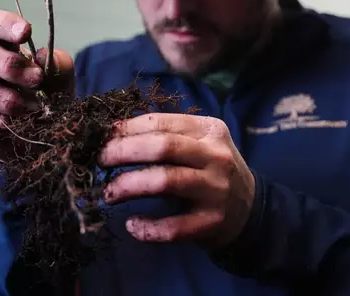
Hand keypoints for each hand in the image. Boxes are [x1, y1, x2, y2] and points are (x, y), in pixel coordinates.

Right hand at [0, 10, 74, 156]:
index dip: (6, 24)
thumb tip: (44, 55)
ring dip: (4, 98)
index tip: (26, 32)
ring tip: (29, 108)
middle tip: (37, 79)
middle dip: (9, 66)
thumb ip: (58, 66)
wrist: (28, 138)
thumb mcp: (59, 82)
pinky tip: (11, 123)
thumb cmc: (40, 99)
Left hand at [99, 113, 255, 248]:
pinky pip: (172, 227)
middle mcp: (216, 156)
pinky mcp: (211, 222)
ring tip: (109, 193)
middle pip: (162, 147)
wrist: (249, 209)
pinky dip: (147, 227)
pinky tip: (132, 225)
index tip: (103, 137)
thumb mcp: (199, 144)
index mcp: (210, 130)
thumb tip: (113, 133)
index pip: (162, 122)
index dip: (127, 128)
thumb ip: (167, 136)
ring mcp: (216, 190)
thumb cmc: (211, 171)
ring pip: (165, 181)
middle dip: (123, 151)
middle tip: (100, 161)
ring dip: (128, 186)